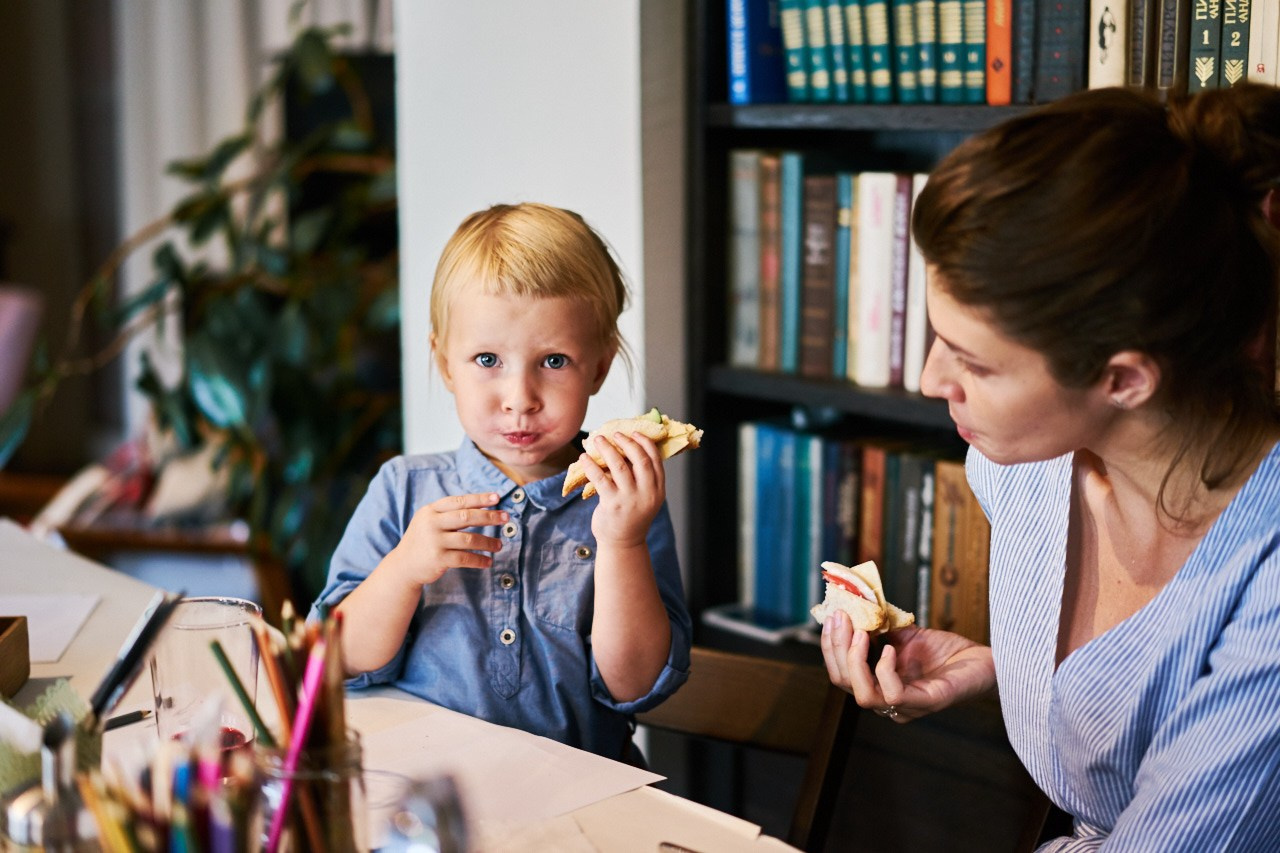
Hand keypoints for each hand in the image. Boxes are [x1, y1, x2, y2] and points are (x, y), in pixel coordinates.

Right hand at [388, 492, 507, 585]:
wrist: (403, 565)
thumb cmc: (423, 540)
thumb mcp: (429, 521)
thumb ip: (449, 514)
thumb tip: (482, 507)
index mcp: (430, 510)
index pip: (459, 501)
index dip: (479, 499)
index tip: (497, 498)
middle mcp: (431, 524)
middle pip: (466, 517)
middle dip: (489, 516)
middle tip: (505, 518)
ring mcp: (434, 542)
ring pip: (469, 539)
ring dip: (488, 542)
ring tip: (499, 545)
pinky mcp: (438, 559)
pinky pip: (465, 558)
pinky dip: (479, 560)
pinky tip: (488, 562)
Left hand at [580, 432, 664, 547]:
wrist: (623, 542)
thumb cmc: (631, 515)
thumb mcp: (645, 497)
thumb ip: (641, 478)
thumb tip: (625, 448)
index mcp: (658, 489)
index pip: (655, 459)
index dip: (645, 442)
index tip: (634, 432)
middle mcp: (647, 493)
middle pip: (639, 459)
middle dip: (627, 442)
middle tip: (615, 434)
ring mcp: (630, 499)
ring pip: (619, 465)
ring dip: (607, 449)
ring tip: (598, 439)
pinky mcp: (612, 504)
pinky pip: (600, 478)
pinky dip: (591, 465)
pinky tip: (584, 457)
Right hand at [820, 611, 995, 721]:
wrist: (984, 660)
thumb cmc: (945, 651)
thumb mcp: (902, 634)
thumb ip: (877, 627)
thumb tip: (852, 605)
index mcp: (878, 685)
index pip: (840, 674)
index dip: (831, 646)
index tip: (833, 616)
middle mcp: (887, 702)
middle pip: (844, 684)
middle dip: (837, 649)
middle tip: (842, 618)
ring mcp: (906, 707)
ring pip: (863, 696)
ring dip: (855, 660)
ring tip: (862, 632)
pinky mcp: (927, 702)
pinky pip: (894, 694)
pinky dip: (885, 669)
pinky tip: (891, 648)